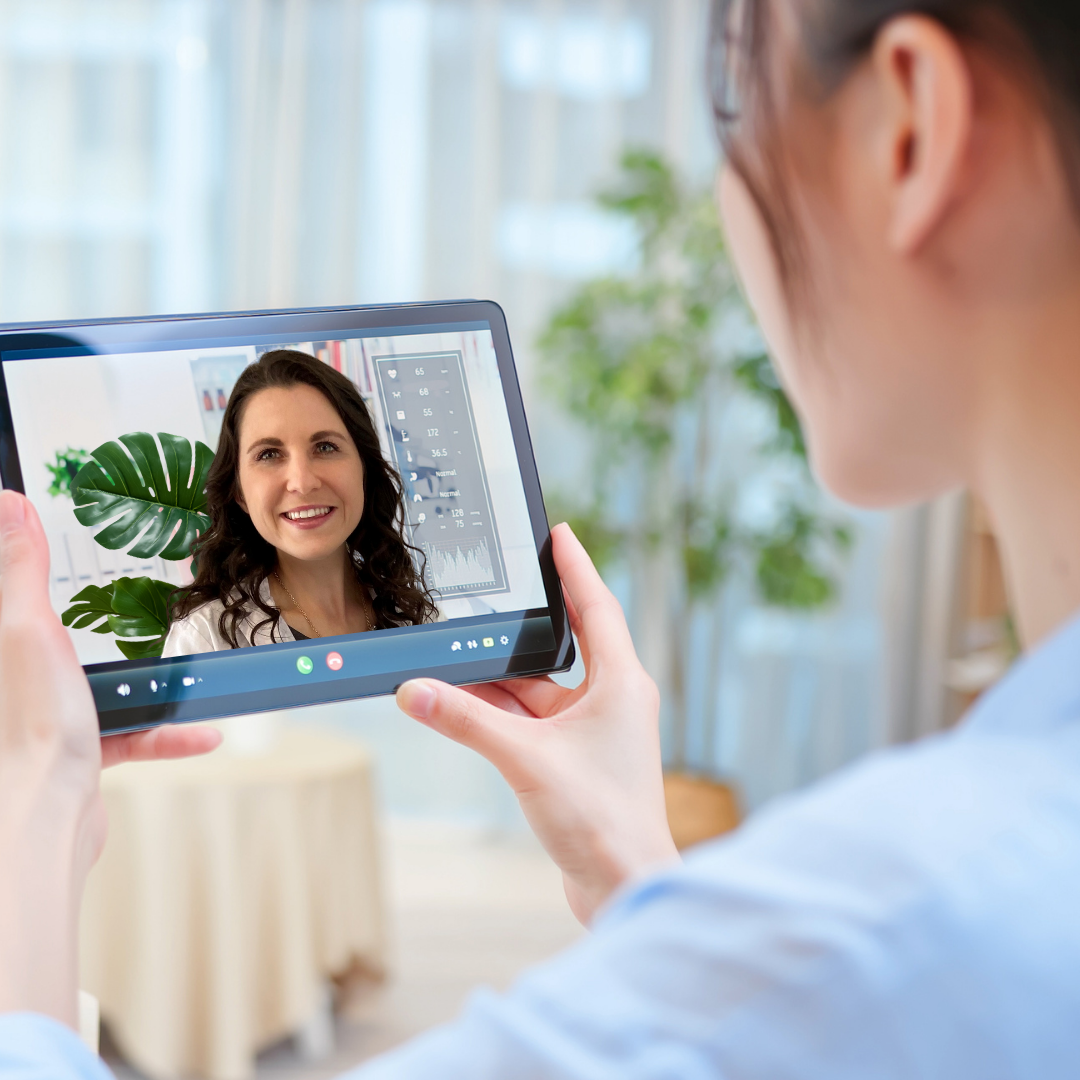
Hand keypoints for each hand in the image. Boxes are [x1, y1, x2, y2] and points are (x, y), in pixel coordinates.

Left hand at [0, 491, 219, 1025]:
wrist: (45, 822)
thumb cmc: (28, 733)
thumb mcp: (28, 631)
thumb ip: (21, 570)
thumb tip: (8, 506)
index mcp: (4, 646)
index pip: (15, 592)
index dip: (34, 566)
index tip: (65, 538)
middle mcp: (15, 679)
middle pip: (59, 638)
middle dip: (107, 628)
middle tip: (129, 605)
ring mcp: (44, 718)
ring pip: (101, 686)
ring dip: (149, 686)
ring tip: (185, 675)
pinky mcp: (74, 753)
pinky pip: (125, 732)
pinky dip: (162, 733)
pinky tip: (197, 731)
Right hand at [397, 523, 677, 923]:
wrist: (623, 887)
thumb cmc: (601, 821)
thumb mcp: (525, 758)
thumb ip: (466, 721)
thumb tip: (416, 691)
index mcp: (621, 683)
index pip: (597, 607)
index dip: (577, 567)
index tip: (559, 534)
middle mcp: (612, 700)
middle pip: (562, 647)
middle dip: (522, 627)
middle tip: (494, 593)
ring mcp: (595, 732)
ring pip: (540, 690)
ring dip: (501, 681)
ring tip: (456, 658)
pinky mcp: (577, 760)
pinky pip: (534, 721)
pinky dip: (502, 713)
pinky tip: (464, 705)